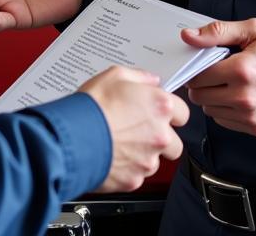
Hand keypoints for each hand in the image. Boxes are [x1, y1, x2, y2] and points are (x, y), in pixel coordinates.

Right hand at [80, 66, 188, 191]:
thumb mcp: (115, 75)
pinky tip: (113, 155)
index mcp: (160, 107)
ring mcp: (148, 160)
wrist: (72, 137)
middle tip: (141, 131)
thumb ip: (140, 77)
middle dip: (162, 138)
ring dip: (144, 154)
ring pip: (155, 161)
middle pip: (175, 143)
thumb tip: (151, 81)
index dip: (171, 112)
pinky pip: (137, 175)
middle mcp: (160, 135)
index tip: (161, 113)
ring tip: (122, 143)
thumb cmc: (92, 106)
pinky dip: (128, 168)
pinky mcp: (134, 180)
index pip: (183, 113)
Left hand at [182, 18, 255, 136]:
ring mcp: (251, 116)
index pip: (198, 75)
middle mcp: (245, 96)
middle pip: (199, 95)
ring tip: (227, 83)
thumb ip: (218, 31)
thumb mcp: (254, 30)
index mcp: (243, 69)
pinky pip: (223, 121)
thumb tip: (189, 36)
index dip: (196, 67)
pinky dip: (224, 109)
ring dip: (212, 97)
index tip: (202, 63)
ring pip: (209, 110)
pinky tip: (236, 96)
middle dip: (201, 83)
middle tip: (213, 73)